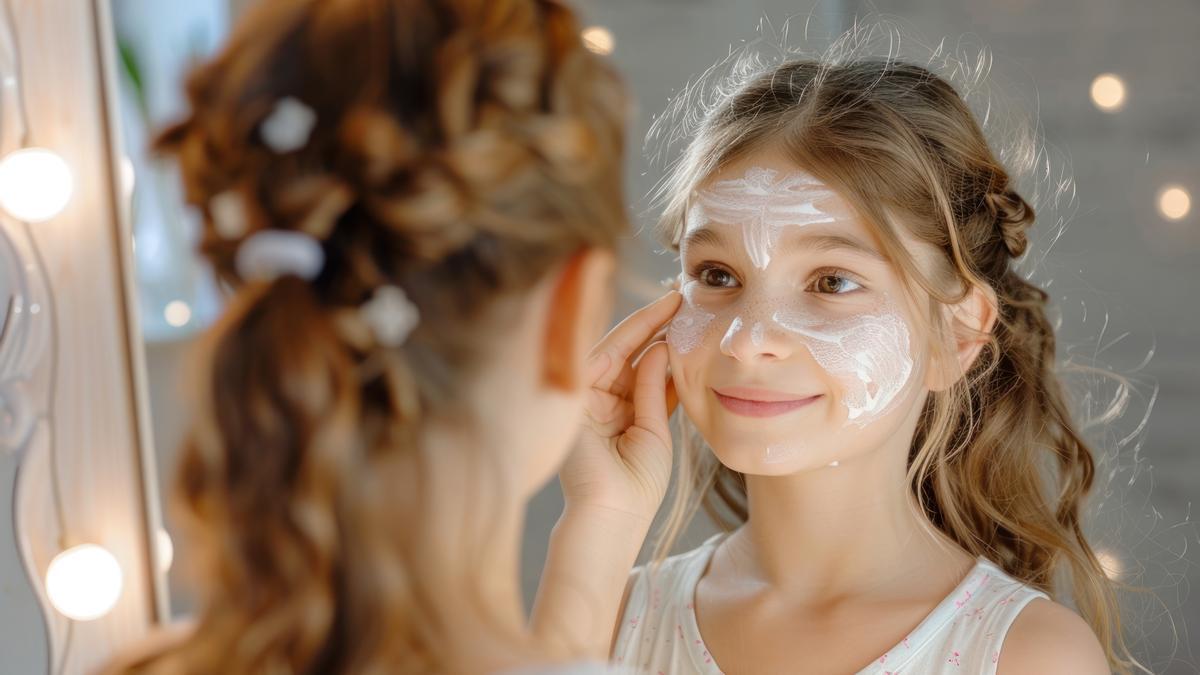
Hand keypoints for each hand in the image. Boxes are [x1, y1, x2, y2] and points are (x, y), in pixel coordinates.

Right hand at [559, 290, 682, 523]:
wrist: (612, 512)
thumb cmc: (637, 484)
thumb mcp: (655, 431)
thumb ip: (655, 390)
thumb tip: (662, 347)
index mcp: (619, 411)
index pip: (641, 368)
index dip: (663, 342)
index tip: (687, 317)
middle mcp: (598, 400)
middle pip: (627, 353)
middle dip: (653, 324)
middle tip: (681, 296)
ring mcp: (583, 397)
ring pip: (614, 350)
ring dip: (643, 326)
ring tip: (672, 304)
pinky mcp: (572, 396)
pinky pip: (600, 359)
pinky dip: (626, 342)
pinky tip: (653, 326)